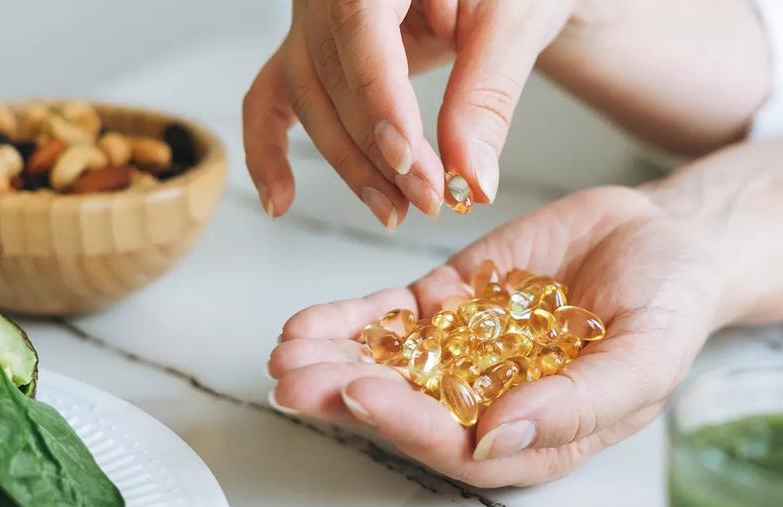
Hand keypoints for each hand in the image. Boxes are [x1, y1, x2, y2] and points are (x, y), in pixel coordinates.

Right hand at [243, 0, 578, 229]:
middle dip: (374, 149)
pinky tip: (280, 201)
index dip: (377, 98)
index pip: (360, 27)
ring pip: (307, 98)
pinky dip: (268, 150)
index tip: (408, 159)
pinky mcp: (310, 49)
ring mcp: (312, 18)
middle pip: (329, 72)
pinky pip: (271, 97)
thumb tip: (469, 178)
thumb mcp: (514, 22)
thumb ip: (487, 95)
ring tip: (394, 211)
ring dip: (347, 164)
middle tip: (427, 198)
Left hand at [267, 187, 727, 487]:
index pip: (459, 446)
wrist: (665, 238)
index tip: (362, 396)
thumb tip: (497, 440)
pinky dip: (348, 320)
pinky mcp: (448, 305)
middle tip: (294, 381)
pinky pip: (389, 318)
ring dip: (332, 361)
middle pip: (406, 410)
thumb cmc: (671, 306)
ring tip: (286, 352)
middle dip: (345, 396)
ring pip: (387, 365)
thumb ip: (578, 403)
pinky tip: (306, 323)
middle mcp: (487, 402)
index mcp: (533, 434)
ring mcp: (462, 352)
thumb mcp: (646, 355)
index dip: (408, 425)